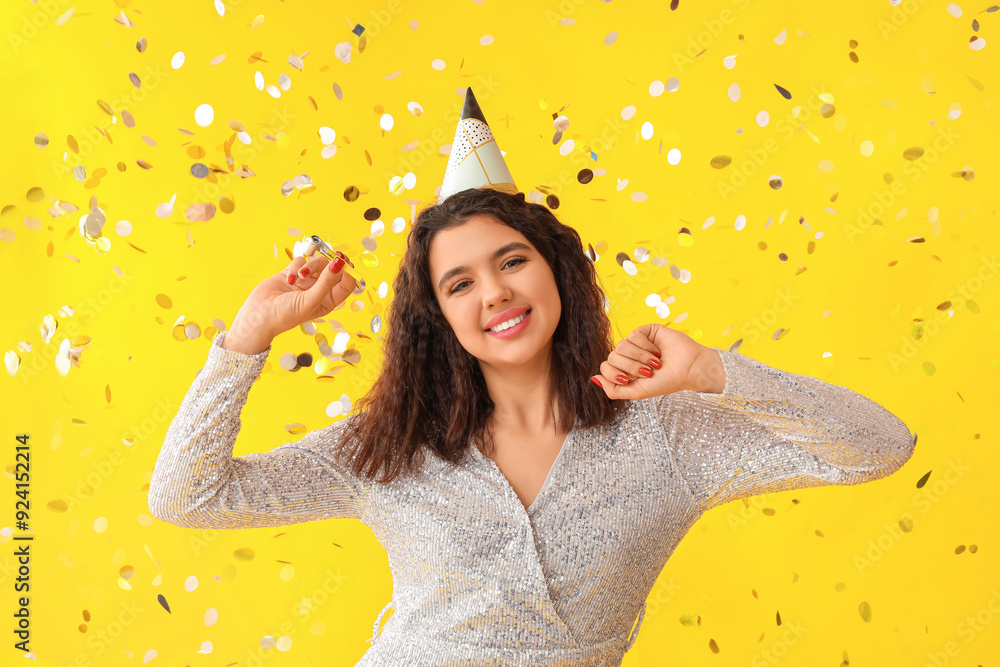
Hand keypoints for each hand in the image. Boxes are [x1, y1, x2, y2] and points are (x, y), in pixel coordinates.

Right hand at [223, 251, 356, 353]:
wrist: (259, 316)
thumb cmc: (287, 315)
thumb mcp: (311, 300)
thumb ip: (326, 282)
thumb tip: (340, 264)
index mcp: (328, 301)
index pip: (345, 284)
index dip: (348, 273)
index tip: (346, 262)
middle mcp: (319, 290)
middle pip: (332, 270)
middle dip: (327, 266)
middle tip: (329, 260)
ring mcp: (305, 281)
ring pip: (316, 263)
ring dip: (310, 266)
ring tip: (300, 275)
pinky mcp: (291, 273)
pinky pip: (300, 262)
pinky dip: (295, 267)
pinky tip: (289, 278)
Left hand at [590, 323, 708, 399]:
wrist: (688, 370)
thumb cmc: (665, 382)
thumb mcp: (637, 392)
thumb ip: (613, 390)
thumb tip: (593, 378)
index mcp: (624, 369)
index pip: (605, 367)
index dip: (616, 374)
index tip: (633, 379)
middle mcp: (628, 355)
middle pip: (611, 356)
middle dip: (631, 367)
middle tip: (649, 372)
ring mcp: (636, 342)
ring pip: (621, 345)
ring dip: (640, 357)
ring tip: (655, 362)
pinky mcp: (645, 331)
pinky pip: (633, 335)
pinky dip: (646, 346)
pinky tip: (657, 351)